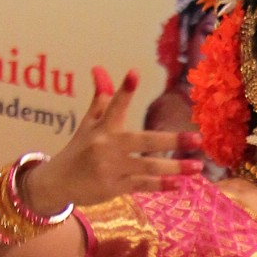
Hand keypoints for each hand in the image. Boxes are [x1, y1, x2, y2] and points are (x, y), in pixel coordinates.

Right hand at [20, 67, 195, 214]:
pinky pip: (142, 185)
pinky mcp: (115, 187)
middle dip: (171, 140)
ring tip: (197, 166)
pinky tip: (179, 184)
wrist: (59, 183)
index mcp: (101, 127)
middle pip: (143, 141)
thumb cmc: (79, 149)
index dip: (124, 90)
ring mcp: (112, 168)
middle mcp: (107, 146)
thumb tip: (99, 68)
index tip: (134, 73)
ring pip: (148, 166)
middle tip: (197, 138)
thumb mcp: (88, 123)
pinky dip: (161, 184)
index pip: (114, 104)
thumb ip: (101, 98)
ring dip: (175, 167)